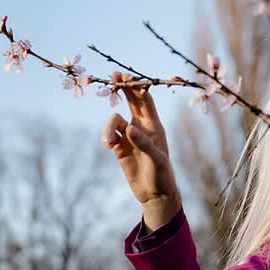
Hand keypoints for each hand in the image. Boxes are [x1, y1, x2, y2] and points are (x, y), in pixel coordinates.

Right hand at [102, 71, 180, 230]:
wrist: (155, 194)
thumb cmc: (162, 175)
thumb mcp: (156, 159)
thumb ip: (143, 143)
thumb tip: (129, 128)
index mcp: (154, 126)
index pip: (145, 101)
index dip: (137, 87)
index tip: (127, 76)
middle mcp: (141, 128)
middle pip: (130, 102)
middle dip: (123, 88)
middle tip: (113, 75)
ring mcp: (129, 137)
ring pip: (115, 120)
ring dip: (109, 127)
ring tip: (108, 142)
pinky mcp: (119, 148)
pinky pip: (110, 135)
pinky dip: (107, 137)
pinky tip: (109, 145)